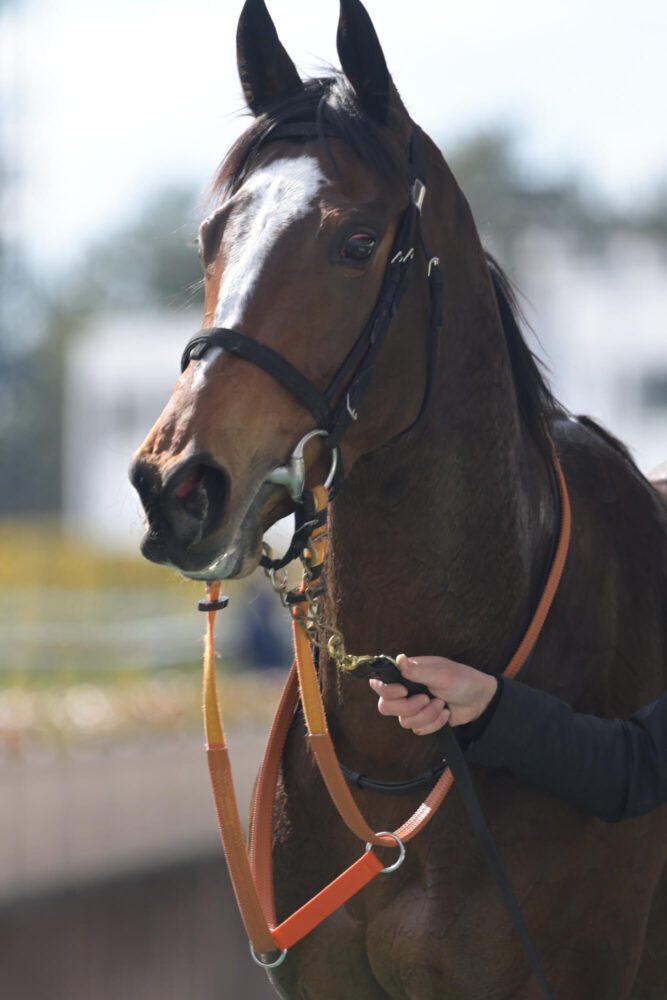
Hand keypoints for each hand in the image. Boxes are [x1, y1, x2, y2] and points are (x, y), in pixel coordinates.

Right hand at [369, 654, 497, 736]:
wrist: (479, 700)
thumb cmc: (461, 680)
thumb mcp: (440, 673)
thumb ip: (417, 670)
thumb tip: (399, 659)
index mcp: (406, 674)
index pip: (380, 684)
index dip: (387, 691)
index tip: (404, 691)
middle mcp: (405, 690)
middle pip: (386, 707)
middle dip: (408, 707)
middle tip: (425, 699)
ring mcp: (413, 707)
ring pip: (404, 721)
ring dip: (427, 715)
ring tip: (441, 704)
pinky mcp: (423, 720)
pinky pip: (419, 730)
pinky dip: (434, 723)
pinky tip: (445, 713)